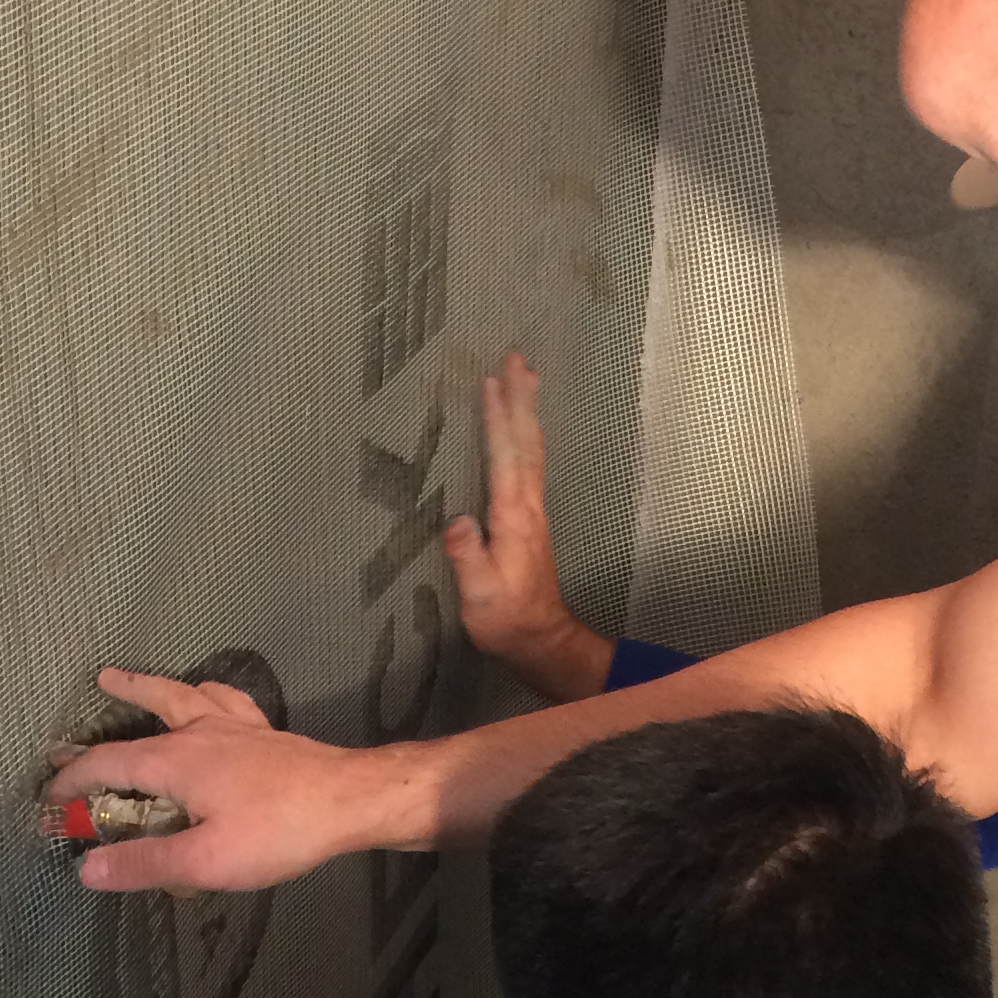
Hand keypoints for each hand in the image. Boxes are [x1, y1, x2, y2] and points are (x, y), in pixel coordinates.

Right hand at [47, 668, 412, 894]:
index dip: (71, 780)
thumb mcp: (205, 861)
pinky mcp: (262, 734)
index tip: (49, 798)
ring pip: (181, 696)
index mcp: (174, 762)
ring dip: (147, 688)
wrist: (349, 800)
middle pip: (141, 717)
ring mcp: (233, 728)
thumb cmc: (278, 832)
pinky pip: (225, 701)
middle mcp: (197, 733)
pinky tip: (207, 693)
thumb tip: (87, 869)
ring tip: (122, 678)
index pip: (105, 765)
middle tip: (79, 714)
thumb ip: (144, 864)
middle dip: (105, 722)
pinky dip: (206, 693)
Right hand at [442, 353, 612, 702]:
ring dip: (526, 412)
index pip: (505, 457)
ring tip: (523, 378)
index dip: (497, 419)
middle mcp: (528, 506)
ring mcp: (533, 511)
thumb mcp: (479, 594)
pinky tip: (522, 429)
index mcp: (512, 517)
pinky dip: (524, 436)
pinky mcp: (530, 519)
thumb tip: (457, 521)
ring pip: (531, 449)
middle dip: (520, 399)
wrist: (540, 639)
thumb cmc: (505, 618)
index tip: (493, 381)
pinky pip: (529, 463)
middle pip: (526, 442)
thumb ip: (468, 557)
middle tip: (517, 357)